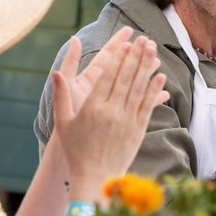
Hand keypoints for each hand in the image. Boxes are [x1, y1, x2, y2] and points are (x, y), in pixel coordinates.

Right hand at [51, 31, 167, 188]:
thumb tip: (55, 73)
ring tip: (153, 51)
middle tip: (145, 39)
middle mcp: (112, 112)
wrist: (96, 177)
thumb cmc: (76, 150)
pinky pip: (148, 105)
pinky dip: (155, 90)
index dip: (119, 59)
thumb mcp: (63, 122)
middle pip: (127, 78)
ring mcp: (127, 120)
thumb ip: (61, 96)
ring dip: (148, 67)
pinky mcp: (138, 129)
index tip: (126, 44)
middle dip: (137, 56)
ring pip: (140, 88)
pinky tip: (160, 76)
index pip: (108, 77)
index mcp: (93, 108)